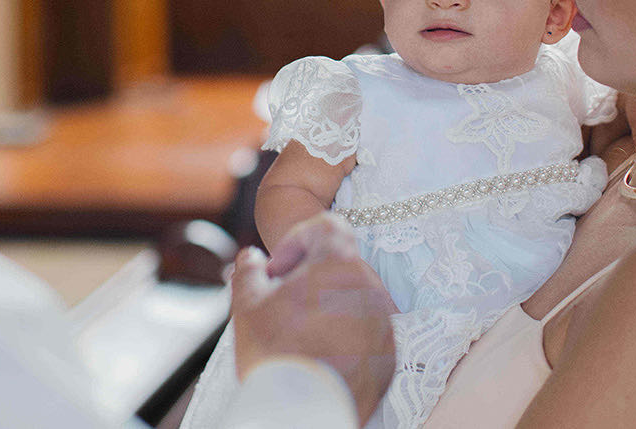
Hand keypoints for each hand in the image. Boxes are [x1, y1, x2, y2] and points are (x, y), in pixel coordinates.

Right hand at [231, 214, 395, 423]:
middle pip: (340, 266)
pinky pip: (366, 333)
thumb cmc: (274, 353)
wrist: (302, 413)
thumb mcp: (247, 303)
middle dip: (309, 277)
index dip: (298, 240)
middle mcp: (370, 288)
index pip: (327, 226)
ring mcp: (383, 323)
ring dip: (328, 306)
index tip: (279, 270)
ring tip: (298, 334)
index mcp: (340, 265)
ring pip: (354, 300)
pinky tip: (318, 356)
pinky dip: (344, 336)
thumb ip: (249, 269)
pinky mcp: (388, 355)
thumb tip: (252, 258)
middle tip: (282, 303)